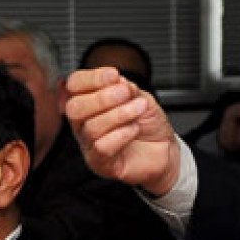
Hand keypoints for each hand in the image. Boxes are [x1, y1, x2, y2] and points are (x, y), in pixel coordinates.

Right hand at [64, 67, 180, 195]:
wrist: (165, 150)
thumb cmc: (149, 124)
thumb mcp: (141, 98)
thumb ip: (127, 89)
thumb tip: (116, 81)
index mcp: (89, 102)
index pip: (74, 85)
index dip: (91, 78)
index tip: (114, 74)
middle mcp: (83, 124)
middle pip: (74, 108)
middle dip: (102, 98)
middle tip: (125, 93)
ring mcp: (90, 145)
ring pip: (91, 127)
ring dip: (119, 115)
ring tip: (138, 109)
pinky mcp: (101, 164)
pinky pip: (102, 147)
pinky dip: (122, 134)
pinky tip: (134, 129)